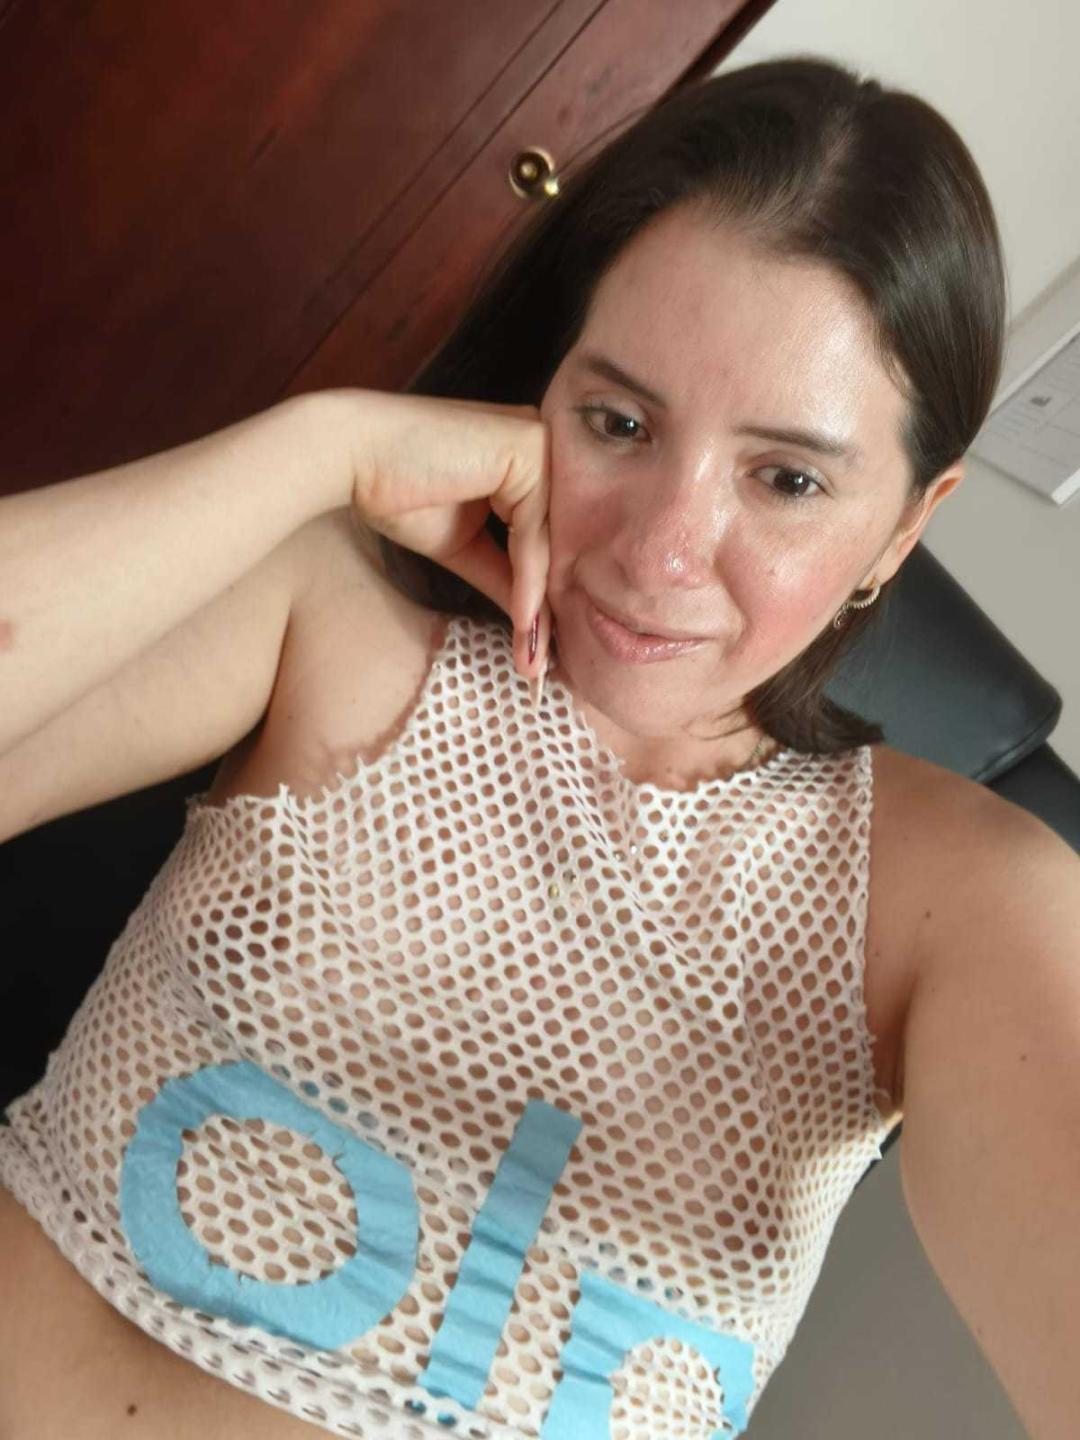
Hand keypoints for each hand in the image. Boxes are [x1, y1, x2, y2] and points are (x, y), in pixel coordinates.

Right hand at [347, 390, 550, 679]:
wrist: (353, 456)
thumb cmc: (397, 491)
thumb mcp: (462, 545)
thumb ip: (502, 575)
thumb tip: (532, 625)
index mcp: (528, 460)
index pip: (548, 537)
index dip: (543, 597)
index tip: (536, 650)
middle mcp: (543, 445)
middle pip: (557, 541)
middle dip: (549, 608)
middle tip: (541, 666)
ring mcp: (539, 443)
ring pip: (551, 541)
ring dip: (540, 604)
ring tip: (533, 655)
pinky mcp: (529, 448)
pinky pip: (536, 529)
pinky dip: (530, 579)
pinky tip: (522, 618)